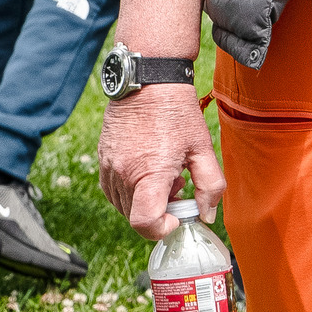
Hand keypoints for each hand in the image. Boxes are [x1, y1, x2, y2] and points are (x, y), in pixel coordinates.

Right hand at [98, 81, 224, 240]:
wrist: (149, 83)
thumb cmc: (177, 114)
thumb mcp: (203, 148)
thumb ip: (210, 185)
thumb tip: (207, 214)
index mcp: (149, 173)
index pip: (144, 222)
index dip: (162, 228)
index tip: (177, 216)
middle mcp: (122, 174)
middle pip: (135, 216)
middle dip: (159, 211)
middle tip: (178, 186)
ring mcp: (108, 168)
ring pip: (123, 206)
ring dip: (145, 200)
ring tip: (165, 175)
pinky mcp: (102, 160)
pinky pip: (113, 191)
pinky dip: (131, 190)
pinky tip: (148, 170)